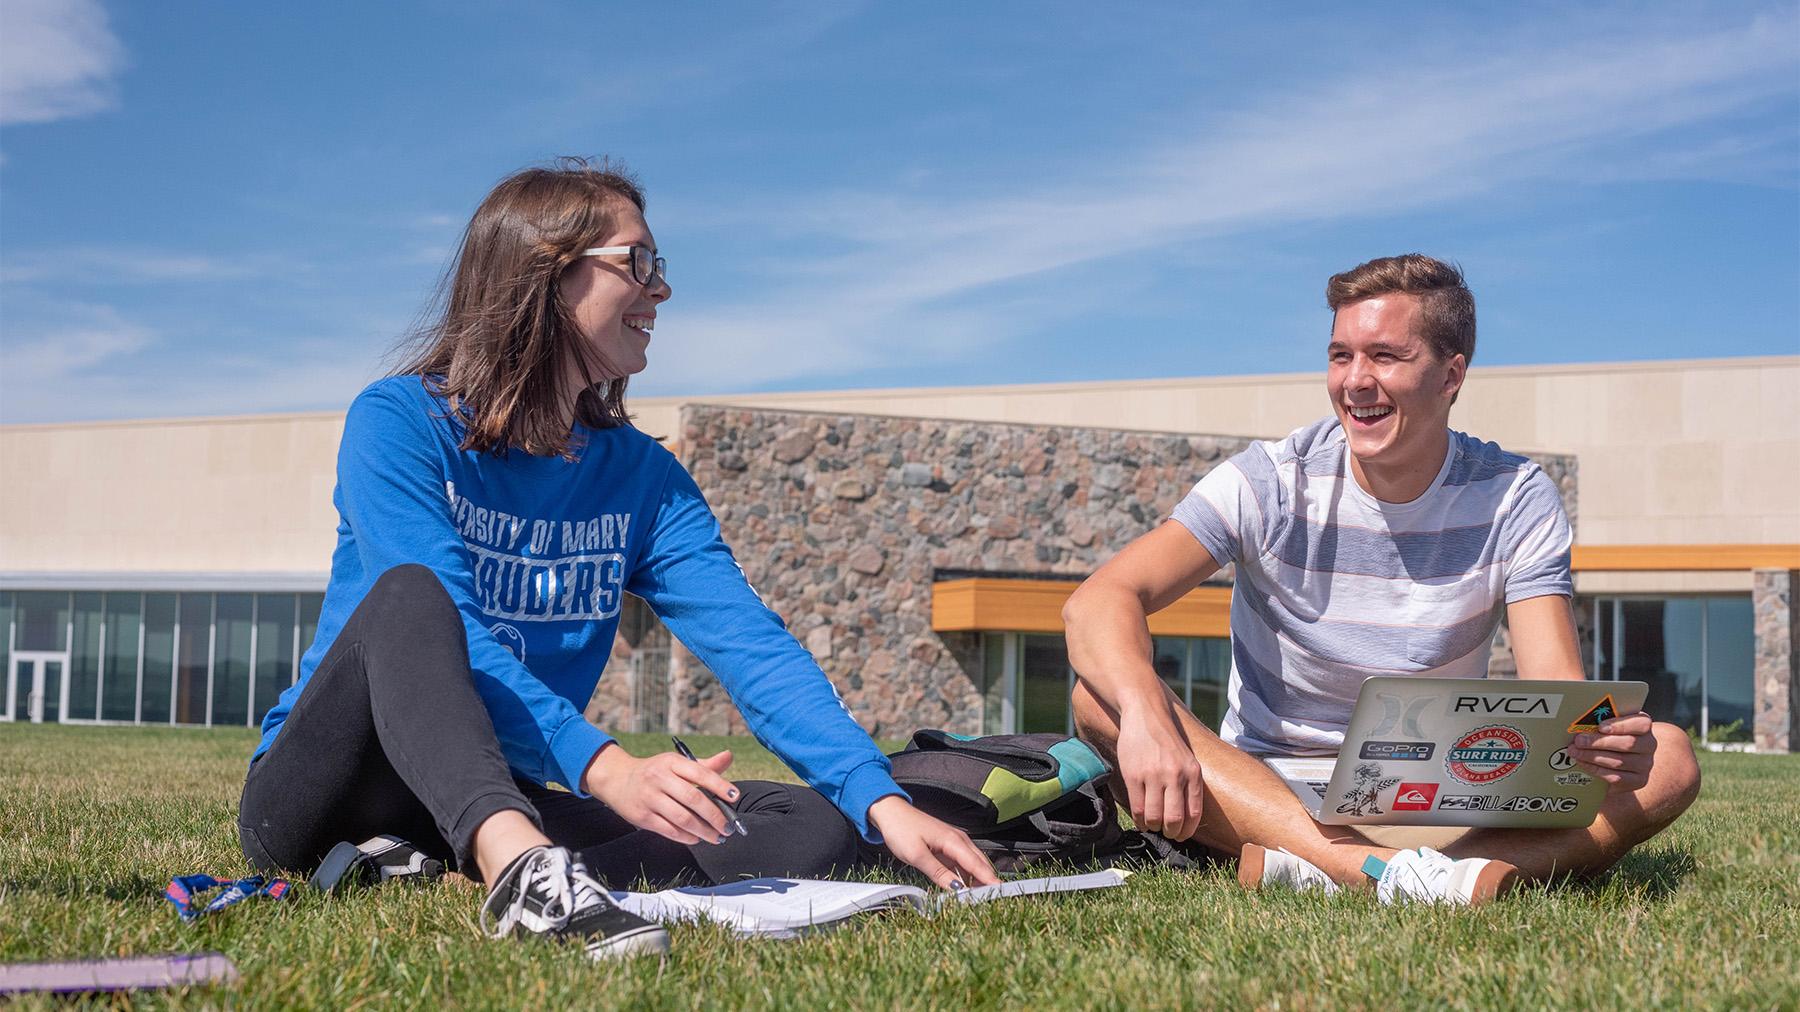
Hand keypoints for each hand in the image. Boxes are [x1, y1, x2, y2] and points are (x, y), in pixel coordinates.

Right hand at [584, 743, 737, 844]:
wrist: (618, 779)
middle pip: (693, 799)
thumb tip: (728, 757)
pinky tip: (697, 838)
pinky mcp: (642, 816)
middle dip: (714, 815)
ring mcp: (650, 798)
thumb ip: (704, 765)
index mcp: (671, 762)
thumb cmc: (655, 772)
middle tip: (728, 826)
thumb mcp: (676, 763)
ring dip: (703, 830)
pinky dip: (687, 837)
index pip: (700, 773)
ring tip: (716, 836)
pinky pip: (669, 830)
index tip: (734, 797)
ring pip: (682, 818)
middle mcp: (659, 778)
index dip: (720, 785)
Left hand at [868, 796, 999, 888]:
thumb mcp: (917, 855)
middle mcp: (958, 840)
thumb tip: (957, 888)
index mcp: (954, 841)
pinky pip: (962, 863)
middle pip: (980, 864)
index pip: (978, 865)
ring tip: (982, 897)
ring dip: (978, 879)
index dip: (990, 881)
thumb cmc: (901, 829)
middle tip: (995, 900)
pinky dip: (967, 875)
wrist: (890, 812)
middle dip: (988, 882)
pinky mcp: (946, 846)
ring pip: (972, 864)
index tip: (1002, 894)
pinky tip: (966, 886)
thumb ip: (938, 873)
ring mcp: (953, 842)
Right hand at [1116, 704, 1204, 839]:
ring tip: (1152, 825)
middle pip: (1174, 819)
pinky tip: (1141, 819)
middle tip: (1166, 832)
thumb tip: (1186, 817)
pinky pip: (1137, 808)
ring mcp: (1153, 775)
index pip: (1194, 813)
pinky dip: (1139, 820)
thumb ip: (1188, 784)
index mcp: (1192, 773)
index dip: (1187, 831)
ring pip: (1154, 816)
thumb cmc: (1166, 741)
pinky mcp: (1133, 775)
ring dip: (1153, 827)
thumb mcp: (1187, 759)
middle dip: (1170, 832)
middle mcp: (1175, 775)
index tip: (1181, 835)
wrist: (1145, 715)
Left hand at [1567, 710, 1656, 792]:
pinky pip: (1616, 777)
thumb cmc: (1611, 736)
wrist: (1622, 760)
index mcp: (1643, 726)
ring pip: (1619, 762)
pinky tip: (1583, 763)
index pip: (1641, 724)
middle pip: (1627, 744)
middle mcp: (1648, 745)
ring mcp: (1645, 764)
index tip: (1600, 727)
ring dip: (1592, 756)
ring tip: (1575, 752)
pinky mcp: (1638, 780)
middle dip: (1599, 742)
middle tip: (1579, 741)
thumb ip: (1601, 721)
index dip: (1620, 725)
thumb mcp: (1609, 725)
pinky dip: (1596, 769)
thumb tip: (1580, 721)